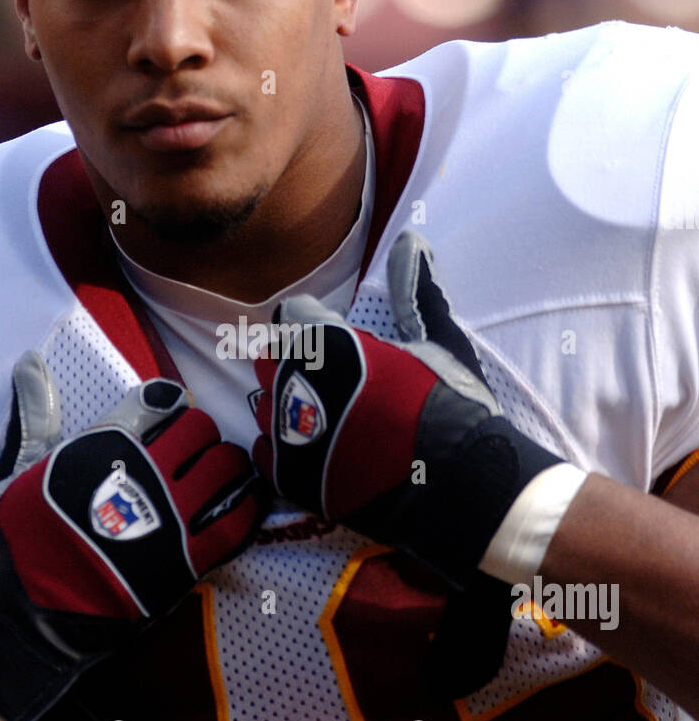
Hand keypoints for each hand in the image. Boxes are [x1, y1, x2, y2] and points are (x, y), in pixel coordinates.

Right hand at [0, 354, 266, 720]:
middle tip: (194, 451)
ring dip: (227, 465)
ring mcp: (170, 515)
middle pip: (199, 429)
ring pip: (225, 467)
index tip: (168, 414)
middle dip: (200, 434)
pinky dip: (247, 507)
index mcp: (105, 444)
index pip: (158, 400)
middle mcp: (144, 472)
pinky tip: (244, 504)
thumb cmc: (22, 535)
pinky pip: (236, 521)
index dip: (168, 404)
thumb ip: (38, 411)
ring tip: (220, 474)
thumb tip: (31, 360)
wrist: (28, 607)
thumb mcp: (24, 465)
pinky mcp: (187, 558)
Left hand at [252, 231, 561, 590]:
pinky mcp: (286, 475)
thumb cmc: (450, 403)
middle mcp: (293, 380)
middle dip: (297, 366)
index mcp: (324, 341)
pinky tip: (321, 454)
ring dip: (289, 408)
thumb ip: (414, 288)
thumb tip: (410, 239)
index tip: (339, 345)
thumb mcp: (437, 339)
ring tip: (331, 422)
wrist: (455, 480)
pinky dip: (287, 452)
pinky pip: (265, 453)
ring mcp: (285, 431)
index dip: (316, 326)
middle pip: (270, 359)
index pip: (291, 314)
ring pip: (265, 405)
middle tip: (337, 385)